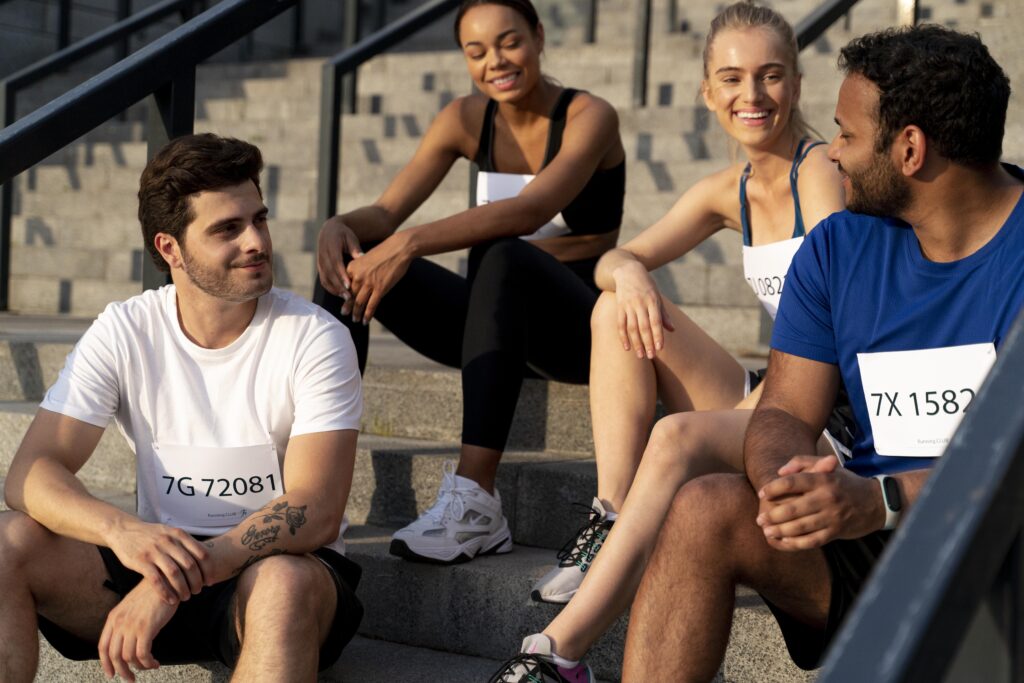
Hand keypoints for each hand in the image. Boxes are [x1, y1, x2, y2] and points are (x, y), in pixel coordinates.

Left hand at [98, 582, 176, 681]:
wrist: (167, 580)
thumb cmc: (154, 592)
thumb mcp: (133, 606)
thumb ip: (126, 621)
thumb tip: (127, 641)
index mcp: (114, 617)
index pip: (103, 646)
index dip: (106, 663)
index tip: (112, 674)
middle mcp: (119, 623)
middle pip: (114, 655)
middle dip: (122, 671)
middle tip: (131, 679)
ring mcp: (131, 626)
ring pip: (129, 657)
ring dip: (139, 667)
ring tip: (149, 667)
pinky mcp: (146, 628)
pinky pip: (143, 654)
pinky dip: (148, 663)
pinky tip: (155, 662)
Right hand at [106, 519, 210, 604]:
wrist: (124, 530)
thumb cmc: (150, 535)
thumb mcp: (169, 532)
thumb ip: (184, 543)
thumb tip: (204, 558)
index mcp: (179, 534)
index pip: (201, 553)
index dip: (208, 569)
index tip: (210, 581)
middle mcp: (168, 542)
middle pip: (190, 565)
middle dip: (197, 581)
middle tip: (198, 591)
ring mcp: (154, 551)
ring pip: (175, 574)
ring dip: (183, 588)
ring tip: (186, 597)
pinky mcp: (141, 561)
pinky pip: (157, 580)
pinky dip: (166, 592)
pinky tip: (171, 600)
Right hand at [317, 216, 364, 296]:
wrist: (329, 231)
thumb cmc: (344, 235)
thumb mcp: (350, 238)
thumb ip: (355, 249)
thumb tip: (362, 257)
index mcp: (331, 247)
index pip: (335, 263)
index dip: (341, 275)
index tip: (349, 285)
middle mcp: (323, 256)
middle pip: (330, 274)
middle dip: (339, 286)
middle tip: (349, 297)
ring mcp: (320, 262)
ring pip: (325, 278)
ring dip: (335, 290)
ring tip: (346, 299)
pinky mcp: (319, 268)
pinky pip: (323, 280)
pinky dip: (331, 288)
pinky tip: (340, 294)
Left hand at [346, 234, 410, 322]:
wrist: (399, 248)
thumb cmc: (385, 252)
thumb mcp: (366, 258)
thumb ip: (360, 269)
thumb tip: (357, 281)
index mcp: (353, 267)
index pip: (345, 285)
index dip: (343, 295)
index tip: (343, 301)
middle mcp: (358, 276)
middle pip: (350, 295)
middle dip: (348, 307)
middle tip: (345, 314)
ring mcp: (369, 283)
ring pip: (359, 302)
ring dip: (356, 313)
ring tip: (356, 320)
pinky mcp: (380, 288)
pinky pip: (372, 305)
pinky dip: (368, 314)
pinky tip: (366, 321)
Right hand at [613, 261, 674, 358]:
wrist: (628, 271)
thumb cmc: (646, 285)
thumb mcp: (657, 296)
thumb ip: (663, 314)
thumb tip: (672, 330)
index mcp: (652, 301)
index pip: (656, 321)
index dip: (658, 335)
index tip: (660, 348)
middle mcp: (640, 304)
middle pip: (644, 327)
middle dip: (648, 343)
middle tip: (650, 356)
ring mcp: (628, 305)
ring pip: (632, 328)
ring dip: (636, 343)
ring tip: (640, 356)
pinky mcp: (620, 307)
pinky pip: (621, 324)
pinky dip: (623, 337)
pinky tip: (627, 348)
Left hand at [755, 455, 882, 550]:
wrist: (877, 502)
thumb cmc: (845, 483)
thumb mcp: (827, 466)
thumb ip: (801, 462)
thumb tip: (780, 472)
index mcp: (822, 479)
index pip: (792, 483)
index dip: (773, 488)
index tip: (762, 494)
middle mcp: (827, 498)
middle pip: (793, 508)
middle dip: (772, 515)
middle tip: (759, 518)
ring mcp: (832, 517)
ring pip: (800, 527)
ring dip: (780, 530)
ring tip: (767, 531)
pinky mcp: (836, 532)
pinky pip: (812, 540)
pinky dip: (796, 543)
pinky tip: (784, 542)